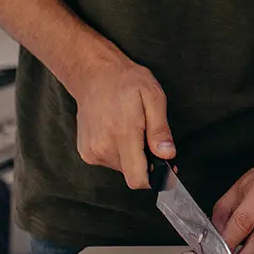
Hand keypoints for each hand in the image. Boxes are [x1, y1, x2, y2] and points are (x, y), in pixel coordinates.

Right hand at [72, 54, 174, 189]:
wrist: (94, 75)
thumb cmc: (126, 82)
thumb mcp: (153, 97)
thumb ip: (160, 130)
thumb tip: (167, 154)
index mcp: (123, 135)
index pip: (137, 179)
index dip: (154, 179)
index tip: (165, 168)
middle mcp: (103, 148)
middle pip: (132, 173)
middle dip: (145, 161)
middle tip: (149, 137)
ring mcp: (91, 151)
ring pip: (121, 168)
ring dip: (131, 156)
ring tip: (131, 129)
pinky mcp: (85, 152)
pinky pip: (109, 161)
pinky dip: (118, 152)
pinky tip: (117, 131)